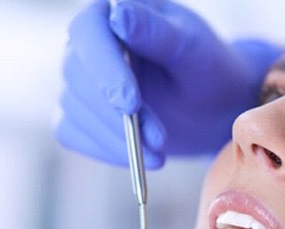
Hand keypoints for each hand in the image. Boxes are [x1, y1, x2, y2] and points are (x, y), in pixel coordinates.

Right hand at [54, 0, 281, 167]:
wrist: (212, 108)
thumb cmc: (208, 68)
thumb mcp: (193, 49)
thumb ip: (157, 32)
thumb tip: (118, 14)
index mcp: (112, 12)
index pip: (88, 31)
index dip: (105, 69)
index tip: (131, 104)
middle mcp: (89, 43)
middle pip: (77, 74)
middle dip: (116, 115)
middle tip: (158, 140)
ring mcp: (81, 80)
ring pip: (74, 108)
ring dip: (115, 138)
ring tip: (158, 153)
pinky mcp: (80, 113)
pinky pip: (72, 133)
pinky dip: (104, 150)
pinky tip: (137, 158)